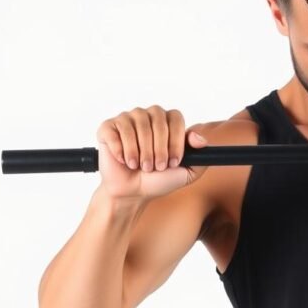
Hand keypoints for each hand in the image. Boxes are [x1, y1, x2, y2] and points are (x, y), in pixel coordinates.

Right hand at [95, 105, 209, 200]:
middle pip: (157, 120)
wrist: (133, 192)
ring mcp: (127, 119)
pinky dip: (121, 151)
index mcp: (167, 121)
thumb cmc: (158, 180)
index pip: (176, 118)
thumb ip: (199, 155)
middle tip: (156, 167)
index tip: (173, 162)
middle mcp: (147, 115)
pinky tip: (124, 161)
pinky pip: (117, 131)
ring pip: (138, 125)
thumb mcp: (187, 172)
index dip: (175, 140)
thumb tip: (199, 138)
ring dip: (141, 151)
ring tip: (140, 166)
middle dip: (159, 148)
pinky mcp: (108, 128)